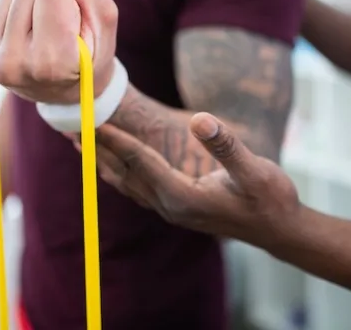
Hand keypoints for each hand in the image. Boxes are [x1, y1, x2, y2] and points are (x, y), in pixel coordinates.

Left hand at [0, 0, 117, 103]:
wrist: (72, 91)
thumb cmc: (91, 51)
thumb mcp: (103, 17)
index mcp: (54, 62)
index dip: (67, 3)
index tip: (72, 30)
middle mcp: (18, 67)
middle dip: (45, 3)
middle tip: (56, 32)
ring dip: (27, 8)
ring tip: (41, 34)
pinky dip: (11, 17)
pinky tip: (24, 39)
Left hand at [92, 112, 302, 248]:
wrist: (280, 229)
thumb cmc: (270, 199)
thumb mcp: (255, 169)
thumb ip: (226, 146)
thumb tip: (201, 120)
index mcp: (182, 196)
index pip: (139, 162)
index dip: (114, 139)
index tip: (90, 120)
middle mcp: (169, 205)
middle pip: (123, 172)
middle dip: (96, 149)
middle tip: (70, 125)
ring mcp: (170, 208)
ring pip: (126, 181)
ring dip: (102, 159)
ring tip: (80, 140)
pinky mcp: (176, 206)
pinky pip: (137, 186)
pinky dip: (118, 169)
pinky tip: (112, 160)